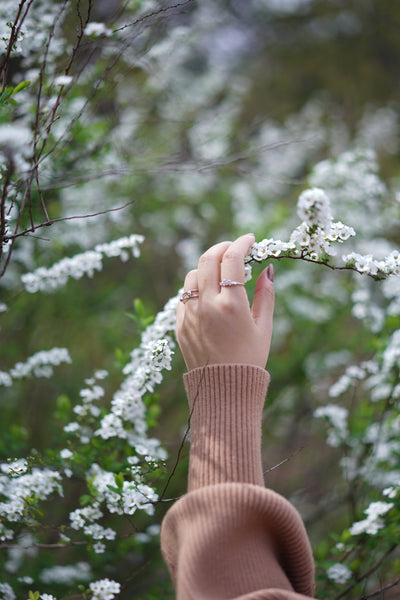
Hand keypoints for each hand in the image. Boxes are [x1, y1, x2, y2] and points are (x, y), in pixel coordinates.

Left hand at [176, 233, 274, 369]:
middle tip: (233, 248)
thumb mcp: (264, 328)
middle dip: (222, 247)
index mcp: (232, 305)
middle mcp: (207, 305)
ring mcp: (190, 314)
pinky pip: (184, 296)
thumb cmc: (250, 360)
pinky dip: (196, 287)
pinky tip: (209, 293)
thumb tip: (268, 270)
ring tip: (221, 271)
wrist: (223, 391)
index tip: (249, 239)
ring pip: (192, 275)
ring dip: (206, 266)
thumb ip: (266, 295)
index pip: (232, 259)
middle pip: (207, 259)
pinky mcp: (179, 324)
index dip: (242, 243)